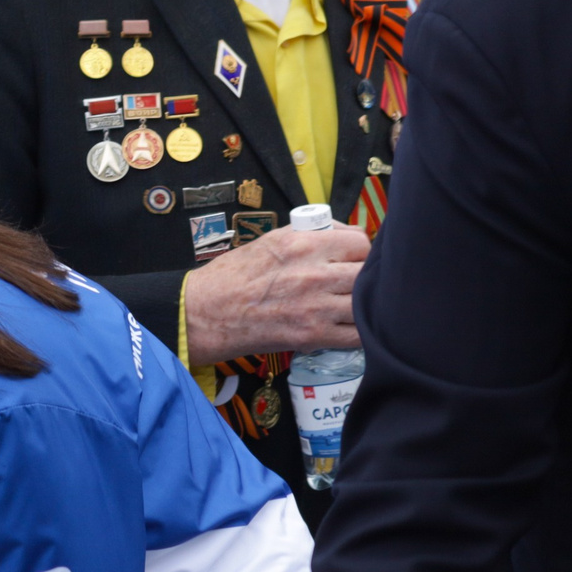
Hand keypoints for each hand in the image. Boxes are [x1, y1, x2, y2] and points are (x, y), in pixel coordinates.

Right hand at [180, 223, 370, 365]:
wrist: (204, 314)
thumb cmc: (232, 277)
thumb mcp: (271, 240)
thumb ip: (313, 234)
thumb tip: (350, 235)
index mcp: (301, 245)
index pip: (360, 242)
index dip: (360, 251)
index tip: (352, 259)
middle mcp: (312, 274)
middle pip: (367, 273)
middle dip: (364, 277)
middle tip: (351, 283)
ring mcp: (315, 308)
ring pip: (366, 304)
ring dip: (362, 305)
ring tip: (349, 304)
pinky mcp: (312, 336)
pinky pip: (356, 335)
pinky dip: (357, 331)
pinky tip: (344, 326)